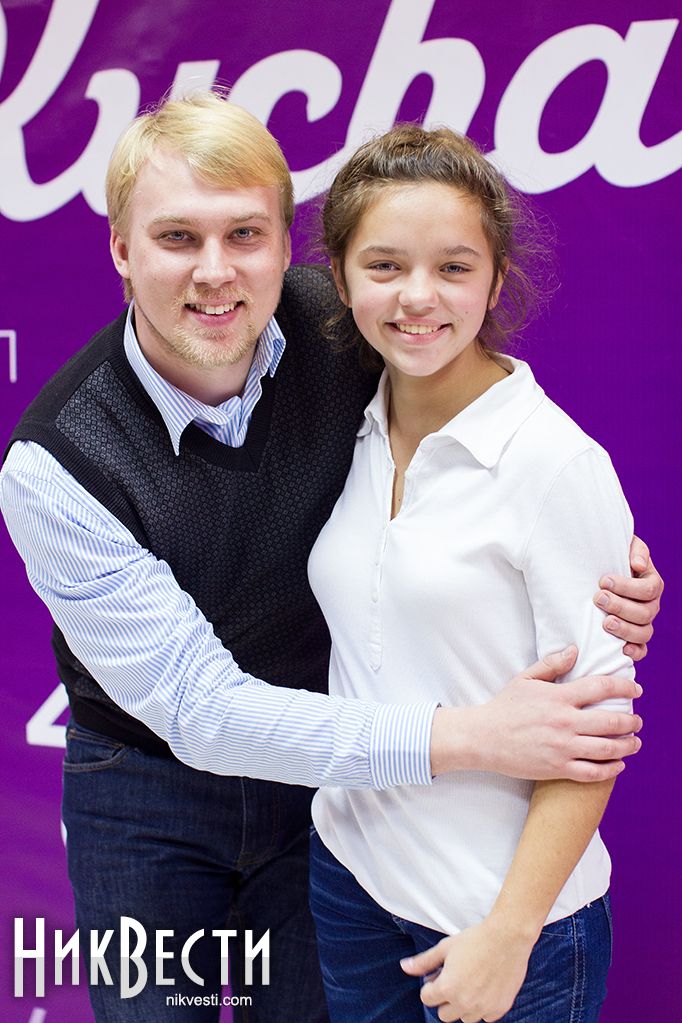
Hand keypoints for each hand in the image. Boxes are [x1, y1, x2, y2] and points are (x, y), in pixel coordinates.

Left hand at [401, 918, 533, 1022]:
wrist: (508, 937)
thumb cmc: (474, 940)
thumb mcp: (445, 947)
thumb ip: (424, 962)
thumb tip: (404, 967)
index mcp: (447, 988)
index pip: (427, 998)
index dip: (431, 984)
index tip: (440, 973)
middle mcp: (464, 1003)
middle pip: (444, 1014)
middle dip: (445, 998)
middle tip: (455, 979)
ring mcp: (483, 1008)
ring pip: (464, 1018)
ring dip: (464, 1005)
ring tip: (470, 982)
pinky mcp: (499, 1009)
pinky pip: (484, 1017)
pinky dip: (482, 1007)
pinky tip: (485, 987)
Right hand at [434, 646, 642, 781]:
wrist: (483, 738)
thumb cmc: (504, 707)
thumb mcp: (525, 679)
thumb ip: (552, 664)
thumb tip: (574, 650)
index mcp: (558, 697)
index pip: (601, 688)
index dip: (624, 688)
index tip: (635, 691)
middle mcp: (564, 722)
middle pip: (612, 721)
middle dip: (632, 722)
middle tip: (637, 721)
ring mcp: (562, 748)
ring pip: (608, 748)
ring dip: (628, 745)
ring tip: (634, 742)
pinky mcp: (558, 768)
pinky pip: (593, 772)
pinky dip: (611, 768)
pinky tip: (618, 764)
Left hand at [595, 535, 662, 660]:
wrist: (596, 574)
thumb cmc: (610, 559)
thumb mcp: (623, 547)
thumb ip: (635, 549)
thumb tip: (638, 564)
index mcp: (652, 583)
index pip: (649, 589)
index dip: (627, 587)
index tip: (603, 581)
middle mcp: (651, 605)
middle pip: (645, 613)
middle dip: (620, 606)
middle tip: (598, 598)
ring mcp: (643, 623)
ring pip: (643, 633)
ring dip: (624, 629)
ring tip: (605, 622)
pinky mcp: (633, 638)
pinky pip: (641, 650)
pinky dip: (634, 652)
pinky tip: (622, 650)